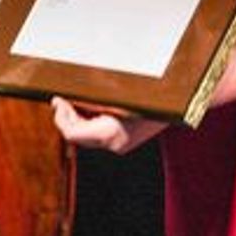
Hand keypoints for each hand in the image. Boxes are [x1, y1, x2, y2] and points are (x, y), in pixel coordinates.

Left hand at [50, 96, 165, 154]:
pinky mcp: (122, 142)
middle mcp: (114, 143)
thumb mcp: (118, 90)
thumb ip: (92, 95)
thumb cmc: (148, 92)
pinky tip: (87, 105)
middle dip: (65, 118)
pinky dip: (87, 122)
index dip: (60, 117)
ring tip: (72, 100)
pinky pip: (96, 135)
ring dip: (75, 119)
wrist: (179, 104)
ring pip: (85, 137)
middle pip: (76, 136)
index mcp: (111, 132)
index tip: (57, 99)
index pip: (72, 133)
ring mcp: (119, 145)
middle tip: (59, 99)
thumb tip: (64, 95)